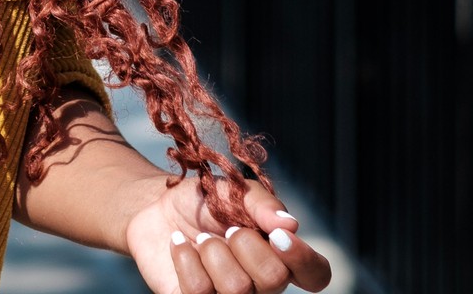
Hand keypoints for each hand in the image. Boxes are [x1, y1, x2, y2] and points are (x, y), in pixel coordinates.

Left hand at [121, 173, 331, 293]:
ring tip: (202, 238)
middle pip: (274, 280)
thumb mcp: (235, 190)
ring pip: (236, 289)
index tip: (276, 234)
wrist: (156, 205)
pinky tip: (180, 244)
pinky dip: (186, 258)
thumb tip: (289, 225)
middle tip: (226, 228)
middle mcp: (261, 284)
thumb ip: (263, 204)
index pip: (316, 275)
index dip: (303, 259)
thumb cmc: (204, 200)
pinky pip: (199, 293)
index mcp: (280, 255)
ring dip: (213, 252)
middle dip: (245, 244)